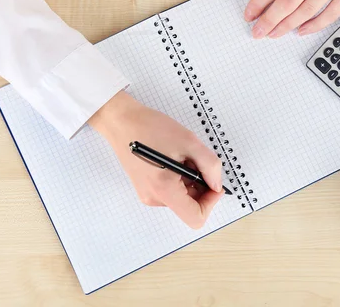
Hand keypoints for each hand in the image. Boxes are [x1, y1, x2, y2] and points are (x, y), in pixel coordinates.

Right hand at [89, 91, 223, 228]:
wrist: (122, 120)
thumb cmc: (151, 128)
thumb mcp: (190, 142)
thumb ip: (210, 166)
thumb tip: (217, 184)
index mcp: (164, 190)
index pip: (195, 218)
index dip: (210, 202)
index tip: (212, 182)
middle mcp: (154, 198)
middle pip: (189, 206)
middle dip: (200, 184)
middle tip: (194, 159)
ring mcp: (148, 194)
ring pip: (182, 196)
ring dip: (190, 178)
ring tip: (180, 154)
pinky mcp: (146, 187)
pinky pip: (172, 189)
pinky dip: (180, 176)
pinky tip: (172, 156)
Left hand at [244, 0, 339, 37]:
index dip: (259, 2)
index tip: (250, 15)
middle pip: (288, 1)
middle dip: (269, 20)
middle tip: (258, 32)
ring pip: (307, 10)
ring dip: (287, 25)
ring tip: (275, 33)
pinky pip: (331, 14)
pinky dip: (314, 25)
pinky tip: (301, 30)